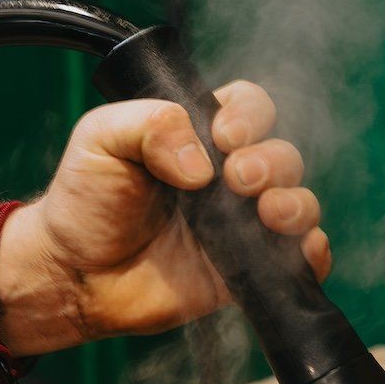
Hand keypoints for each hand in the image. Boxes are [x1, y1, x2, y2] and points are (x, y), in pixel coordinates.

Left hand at [4, 80, 331, 344]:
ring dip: (296, 203)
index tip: (223, 136)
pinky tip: (300, 247)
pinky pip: (298, 260)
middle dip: (271, 162)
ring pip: (298, 202)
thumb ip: (151, 123)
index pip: (250, 108)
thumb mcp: (101, 138)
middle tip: (236, 178)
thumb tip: (203, 165)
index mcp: (199, 138)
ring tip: (267, 213)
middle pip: (281, 155)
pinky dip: (312, 252)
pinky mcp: (244, 272)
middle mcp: (227, 179)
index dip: (249, 116)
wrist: (72, 275)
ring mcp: (240, 226)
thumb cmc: (84, 202)